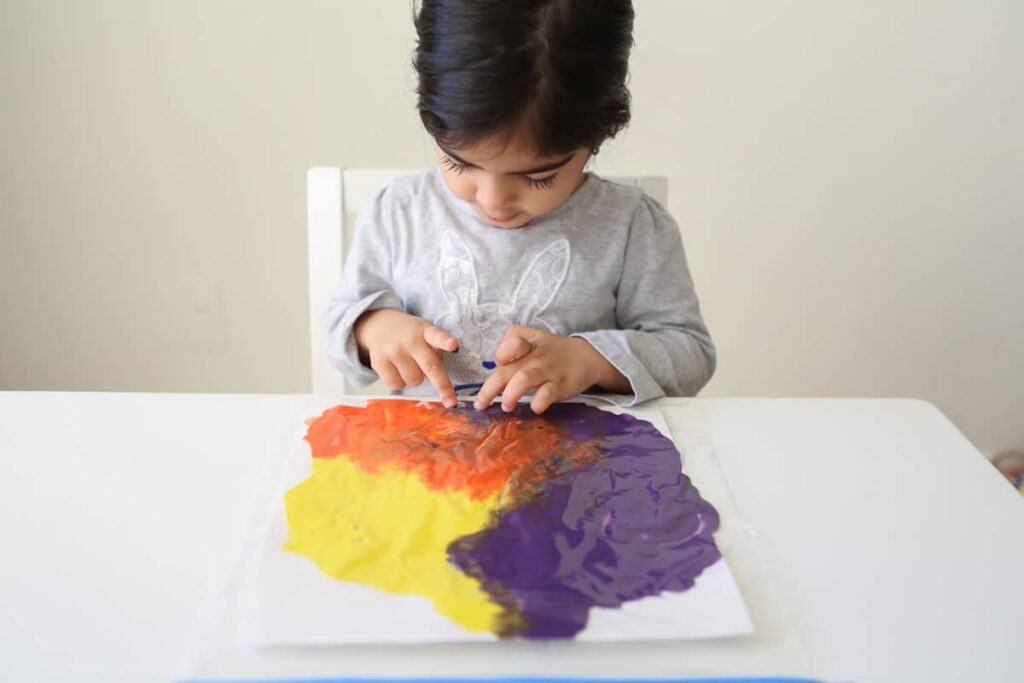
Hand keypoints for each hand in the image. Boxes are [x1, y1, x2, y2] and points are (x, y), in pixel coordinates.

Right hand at [354, 308, 458, 406]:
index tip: (454, 345)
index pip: (437, 335)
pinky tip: (397, 369)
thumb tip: (440, 384)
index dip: (446, 341)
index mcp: (426, 331)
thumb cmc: (411, 335)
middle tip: (450, 402)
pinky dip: (400, 382)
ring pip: (414, 381)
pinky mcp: (379, 362)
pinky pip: (396, 385)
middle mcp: (410, 340)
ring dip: (416, 378)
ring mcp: (393, 351)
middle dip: (442, 386)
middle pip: (430, 367)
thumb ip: (436, 353)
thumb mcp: (426, 334)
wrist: (380, 326)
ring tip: (409, 365)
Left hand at [473, 325, 628, 413]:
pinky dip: (540, 401)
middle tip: (480, 404)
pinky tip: (535, 408)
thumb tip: (495, 356)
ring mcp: (548, 371)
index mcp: (527, 345)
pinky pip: (548, 393)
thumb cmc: (553, 350)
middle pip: (508, 370)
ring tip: (506, 406)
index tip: (497, 364)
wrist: (588, 357)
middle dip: (490, 388)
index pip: (511, 343)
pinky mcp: (561, 385)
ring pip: (524, 379)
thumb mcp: (535, 336)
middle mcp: (535, 358)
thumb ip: (513, 340)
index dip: (502, 353)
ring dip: (511, 394)